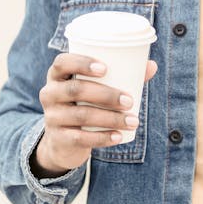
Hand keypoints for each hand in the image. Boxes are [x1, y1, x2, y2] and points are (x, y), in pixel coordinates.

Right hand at [31, 52, 157, 177]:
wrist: (64, 140)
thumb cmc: (85, 103)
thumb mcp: (96, 88)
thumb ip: (121, 75)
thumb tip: (152, 66)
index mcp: (57, 75)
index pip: (62, 63)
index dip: (81, 63)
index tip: (105, 68)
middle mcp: (50, 94)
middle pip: (75, 90)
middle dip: (106, 95)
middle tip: (130, 100)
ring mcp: (51, 117)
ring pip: (81, 116)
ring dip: (111, 118)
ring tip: (133, 120)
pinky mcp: (58, 138)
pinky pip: (80, 138)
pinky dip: (102, 137)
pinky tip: (119, 136)